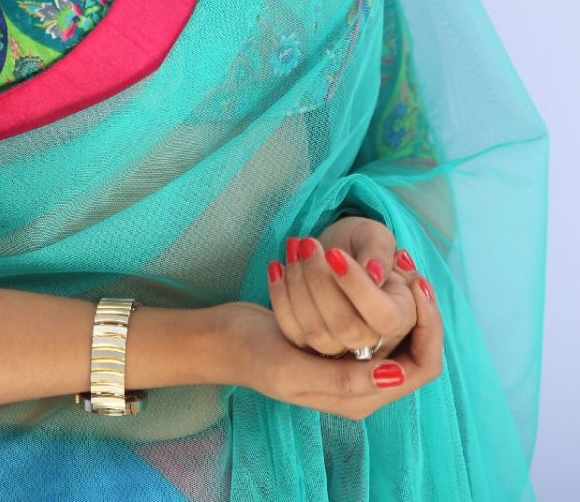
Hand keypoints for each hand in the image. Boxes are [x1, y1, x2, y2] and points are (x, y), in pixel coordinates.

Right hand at [213, 274, 441, 419]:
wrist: (220, 337)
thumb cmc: (251, 355)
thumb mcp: (292, 370)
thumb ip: (343, 378)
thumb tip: (397, 373)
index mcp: (358, 398)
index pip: (422, 366)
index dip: (429, 326)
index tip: (414, 284)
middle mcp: (362, 381)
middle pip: (407, 338)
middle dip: (396, 295)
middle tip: (393, 259)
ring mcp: (350, 357)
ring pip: (383, 315)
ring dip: (370, 280)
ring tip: (355, 250)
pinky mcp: (337, 335)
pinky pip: (361, 305)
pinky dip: (354, 279)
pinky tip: (339, 252)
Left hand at [266, 216, 421, 360]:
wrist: (337, 254)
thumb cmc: (360, 242)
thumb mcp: (375, 235)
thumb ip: (379, 251)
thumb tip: (374, 272)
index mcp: (403, 316)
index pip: (385, 317)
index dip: (357, 287)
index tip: (333, 253)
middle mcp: (376, 341)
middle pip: (347, 327)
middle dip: (321, 282)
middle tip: (308, 243)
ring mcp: (342, 350)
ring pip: (317, 333)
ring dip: (298, 286)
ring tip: (295, 246)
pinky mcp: (312, 348)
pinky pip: (293, 332)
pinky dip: (280, 298)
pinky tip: (276, 265)